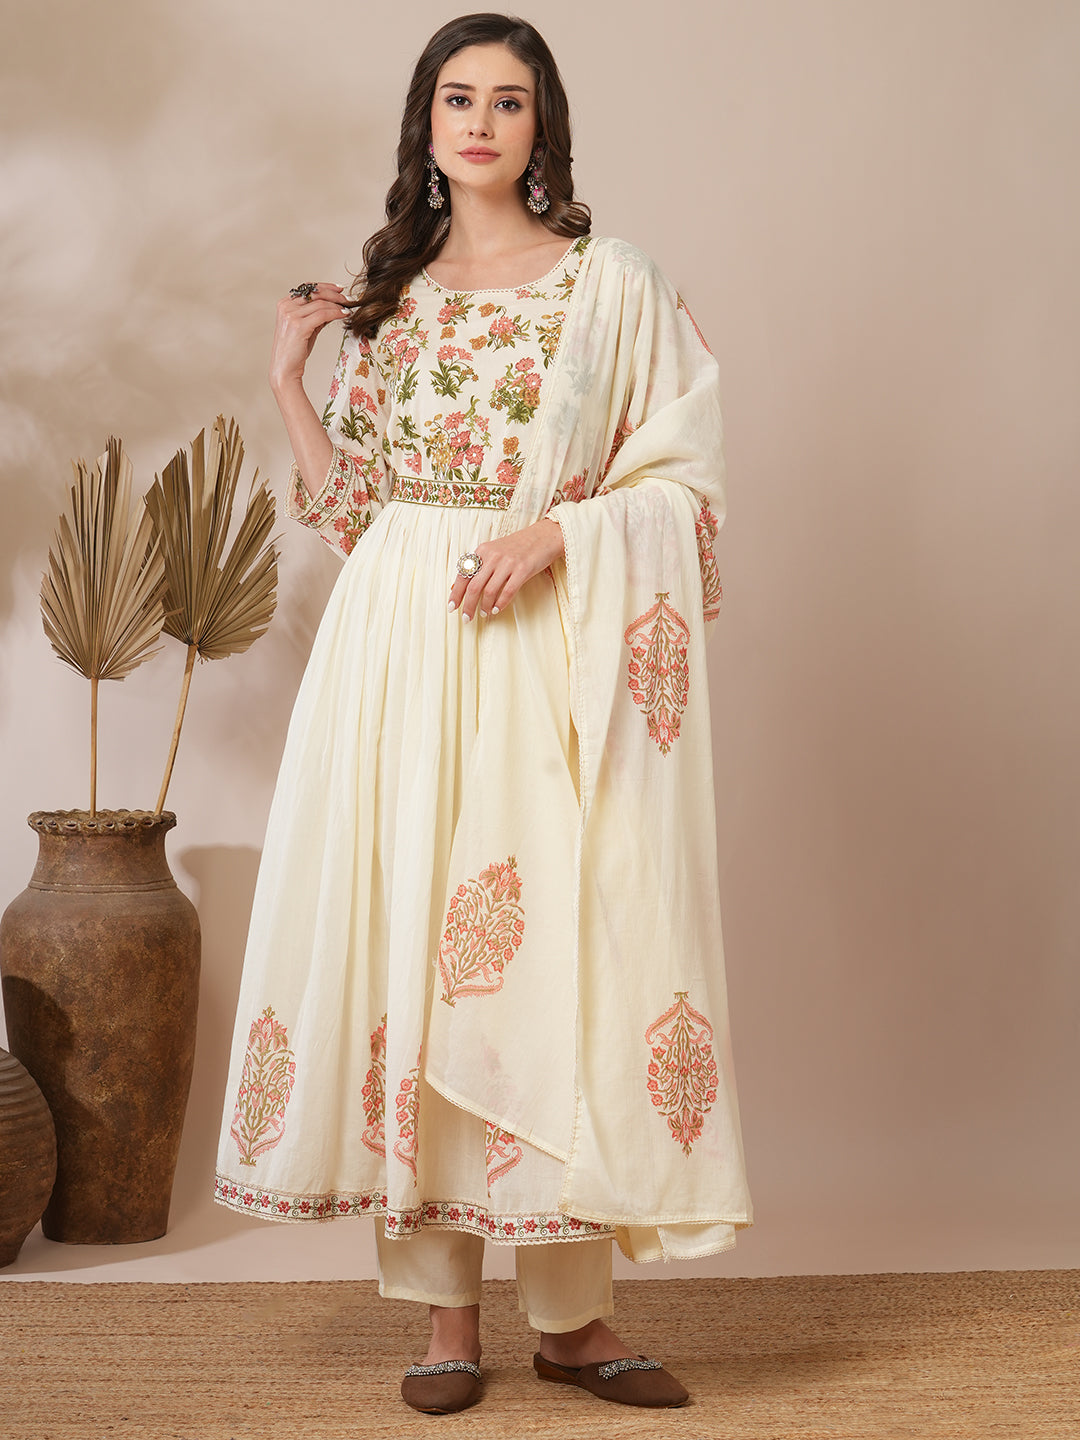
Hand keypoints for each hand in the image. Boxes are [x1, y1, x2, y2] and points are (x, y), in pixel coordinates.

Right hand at [269, 283, 347, 392]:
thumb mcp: (306, 328)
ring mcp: (291, 316)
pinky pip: (323, 314)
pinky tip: (344, 314)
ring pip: (320, 303)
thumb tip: (334, 306)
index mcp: (284, 304)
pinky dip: (336, 313)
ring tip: (348, 308)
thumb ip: (316, 315)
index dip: (325, 287)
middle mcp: (286, 307)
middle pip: (314, 292)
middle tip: (349, 298)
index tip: (339, 289)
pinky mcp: (299, 326)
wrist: (285, 370)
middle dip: (334, 294)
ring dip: (338, 304)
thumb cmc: (295, 351)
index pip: (307, 288)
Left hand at [448, 518, 563, 620]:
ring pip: (489, 591)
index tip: (452, 608)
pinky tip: (496, 609)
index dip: (456, 594)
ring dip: (484, 606)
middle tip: (467, 618)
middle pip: (474, 587)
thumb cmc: (518, 547)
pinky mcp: (522, 569)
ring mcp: (507, 563)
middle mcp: (492, 556)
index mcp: (482, 551)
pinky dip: (500, 603)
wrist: (543, 536)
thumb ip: (478, 566)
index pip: (463, 575)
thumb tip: (458, 587)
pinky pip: (508, 591)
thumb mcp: (494, 551)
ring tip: (484, 613)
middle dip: (468, 606)